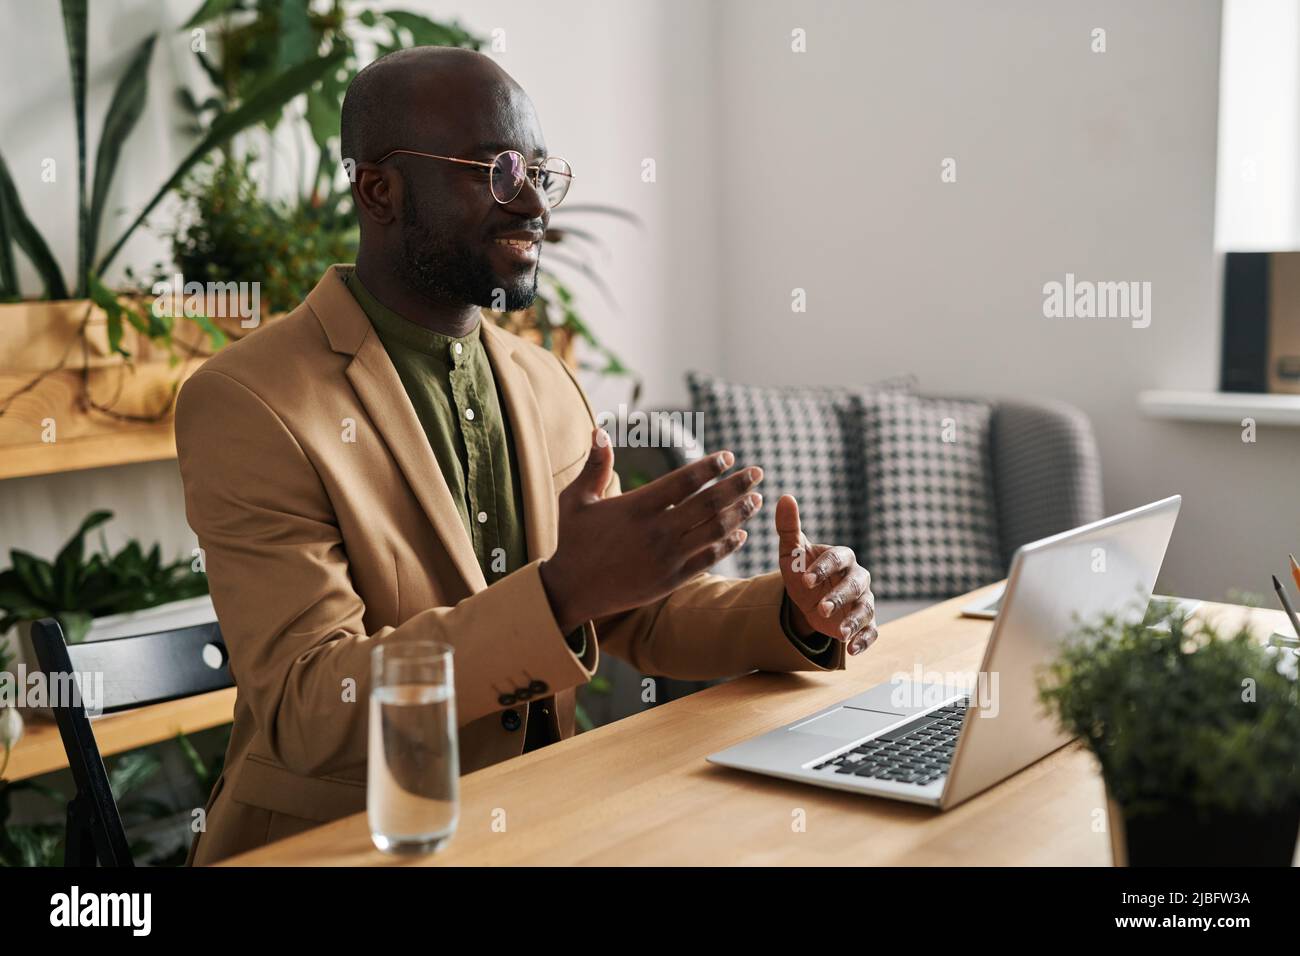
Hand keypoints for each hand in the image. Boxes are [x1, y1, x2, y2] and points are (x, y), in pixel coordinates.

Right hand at [539, 428, 764, 632]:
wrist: (572, 591)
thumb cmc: (573, 541)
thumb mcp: (576, 500)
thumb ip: (594, 466)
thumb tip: (598, 430)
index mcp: (637, 506)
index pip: (684, 480)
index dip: (710, 467)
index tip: (728, 456)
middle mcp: (657, 530)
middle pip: (709, 503)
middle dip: (738, 485)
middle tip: (757, 472)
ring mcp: (667, 557)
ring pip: (715, 530)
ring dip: (740, 512)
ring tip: (756, 499)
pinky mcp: (672, 580)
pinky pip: (709, 558)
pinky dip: (728, 544)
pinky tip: (741, 533)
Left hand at [776, 495, 877, 655]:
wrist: (806, 600)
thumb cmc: (801, 571)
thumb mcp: (790, 553)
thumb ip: (788, 527)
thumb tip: (785, 497)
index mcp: (841, 557)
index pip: (837, 559)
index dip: (823, 569)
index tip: (805, 580)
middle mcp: (857, 577)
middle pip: (856, 584)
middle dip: (840, 596)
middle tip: (821, 608)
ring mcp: (863, 600)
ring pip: (865, 608)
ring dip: (854, 620)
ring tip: (841, 633)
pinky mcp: (864, 622)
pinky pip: (871, 630)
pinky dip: (864, 640)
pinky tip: (852, 649)